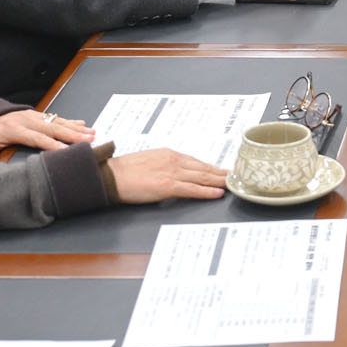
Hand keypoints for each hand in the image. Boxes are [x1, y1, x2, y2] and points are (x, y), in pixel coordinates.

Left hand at [0, 109, 92, 162]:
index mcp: (14, 129)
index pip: (36, 138)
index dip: (51, 144)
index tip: (66, 151)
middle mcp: (27, 120)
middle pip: (53, 127)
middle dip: (72, 134)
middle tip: (89, 140)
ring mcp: (33, 116)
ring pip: (58, 121)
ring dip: (76, 127)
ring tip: (92, 132)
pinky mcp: (37, 115)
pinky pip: (56, 117)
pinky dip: (70, 121)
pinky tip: (82, 124)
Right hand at [109, 148, 230, 202]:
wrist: (110, 175)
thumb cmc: (125, 170)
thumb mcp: (149, 160)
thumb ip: (164, 164)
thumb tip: (176, 172)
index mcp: (169, 154)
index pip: (196, 162)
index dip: (212, 168)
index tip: (223, 171)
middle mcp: (174, 161)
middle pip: (203, 168)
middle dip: (221, 173)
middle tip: (236, 176)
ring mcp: (172, 173)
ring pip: (202, 177)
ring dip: (219, 181)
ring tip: (232, 184)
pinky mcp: (167, 186)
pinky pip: (192, 189)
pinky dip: (206, 191)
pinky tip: (217, 193)